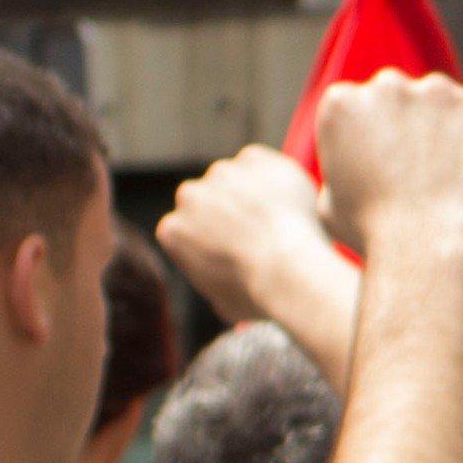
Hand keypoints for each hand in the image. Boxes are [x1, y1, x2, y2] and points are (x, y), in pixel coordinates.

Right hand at [158, 148, 335, 325]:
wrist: (290, 267)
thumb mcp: (223, 304)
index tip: (235, 249)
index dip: (213, 238)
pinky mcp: (253, 158)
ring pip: (235, 179)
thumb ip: (213, 282)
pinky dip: (273, 177)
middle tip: (259, 231)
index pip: (188, 229)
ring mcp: (221, 173)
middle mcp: (189, 196)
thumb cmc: (259, 294)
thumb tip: (221, 289)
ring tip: (278, 219)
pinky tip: (287, 202)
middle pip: (207, 200)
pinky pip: (261, 165)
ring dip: (250, 192)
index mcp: (172, 230)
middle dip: (227, 211)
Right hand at [313, 73, 462, 261]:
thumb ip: (339, 172)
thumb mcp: (330, 206)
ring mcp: (440, 91)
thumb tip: (353, 168)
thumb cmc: (375, 237)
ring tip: (454, 181)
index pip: (361, 105)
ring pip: (447, 105)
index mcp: (342, 103)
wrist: (430, 249)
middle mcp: (388, 85)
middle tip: (425, 173)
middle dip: (413, 125)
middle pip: (404, 96)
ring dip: (451, 130)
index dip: (377, 138)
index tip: (389, 167)